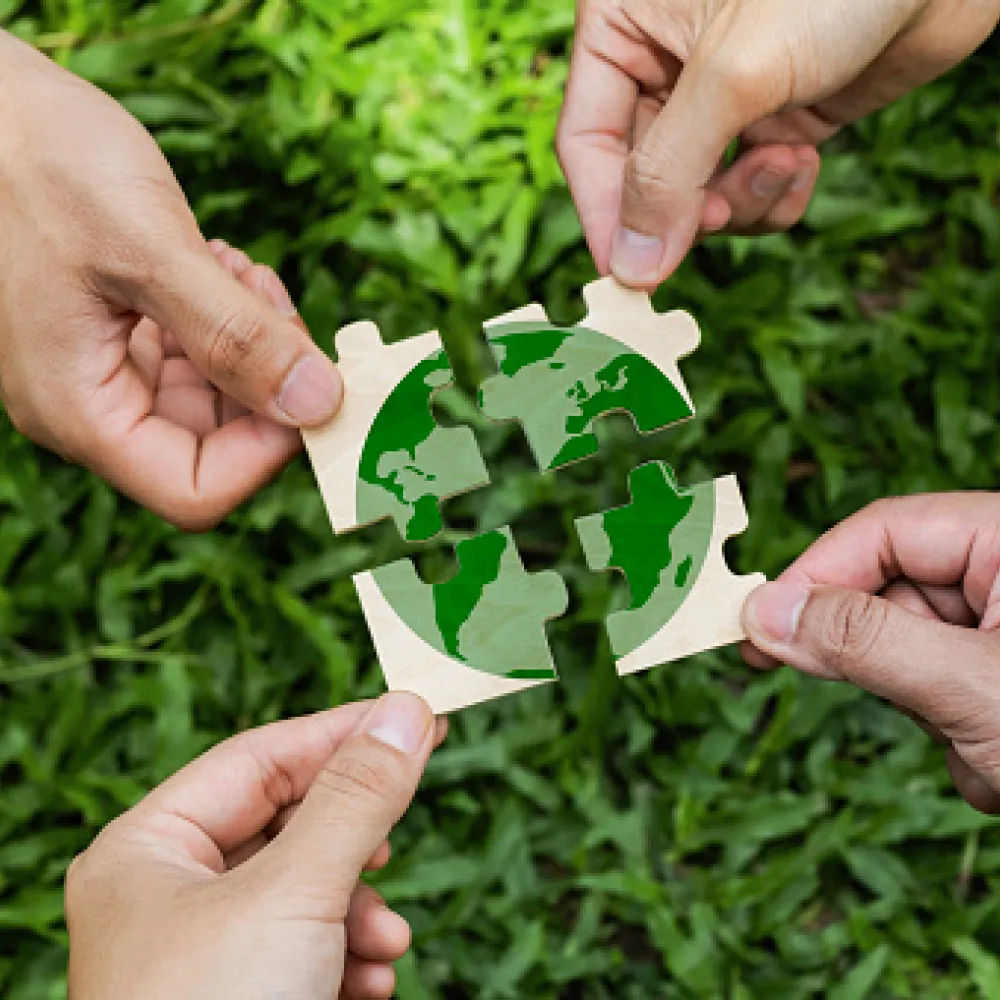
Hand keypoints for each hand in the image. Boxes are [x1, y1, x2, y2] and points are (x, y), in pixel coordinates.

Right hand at [0, 31, 342, 529]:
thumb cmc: (41, 162)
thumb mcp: (149, 249)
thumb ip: (236, 335)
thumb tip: (318, 404)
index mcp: (79, 410)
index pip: (196, 491)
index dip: (267, 453)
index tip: (312, 385)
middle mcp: (90, 405)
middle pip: (214, 447)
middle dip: (266, 384)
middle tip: (272, 306)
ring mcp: (106, 371)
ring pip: (215, 399)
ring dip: (251, 344)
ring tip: (239, 272)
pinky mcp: (122, 336)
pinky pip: (197, 357)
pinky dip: (228, 319)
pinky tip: (221, 265)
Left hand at [66, 694, 445, 998]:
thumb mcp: (296, 893)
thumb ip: (356, 797)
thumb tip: (407, 711)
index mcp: (147, 850)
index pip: (261, 757)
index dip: (342, 733)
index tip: (417, 718)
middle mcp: (166, 894)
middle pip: (284, 826)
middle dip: (354, 843)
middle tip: (403, 837)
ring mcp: (199, 952)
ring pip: (302, 891)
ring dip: (358, 911)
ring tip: (388, 943)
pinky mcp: (236, 996)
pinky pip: (302, 946)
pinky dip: (346, 957)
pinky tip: (370, 983)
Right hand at [557, 0, 999, 287]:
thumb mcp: (734, 75)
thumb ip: (670, 172)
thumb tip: (630, 266)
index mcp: (625, 26)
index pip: (587, 141)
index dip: (606, 212)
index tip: (629, 274)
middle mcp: (664, 64)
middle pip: (642, 178)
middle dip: (687, 209)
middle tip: (721, 217)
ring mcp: (722, 97)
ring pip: (699, 195)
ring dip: (740, 202)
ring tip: (784, 164)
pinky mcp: (774, 118)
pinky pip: (750, 190)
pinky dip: (775, 196)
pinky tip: (804, 161)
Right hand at [742, 493, 999, 813]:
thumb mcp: (974, 689)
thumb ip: (863, 642)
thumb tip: (764, 614)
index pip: (883, 532)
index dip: (814, 576)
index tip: (757, 626)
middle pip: (892, 593)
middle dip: (886, 663)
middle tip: (877, 701)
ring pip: (915, 652)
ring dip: (930, 714)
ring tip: (988, 754)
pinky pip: (945, 691)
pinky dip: (957, 737)